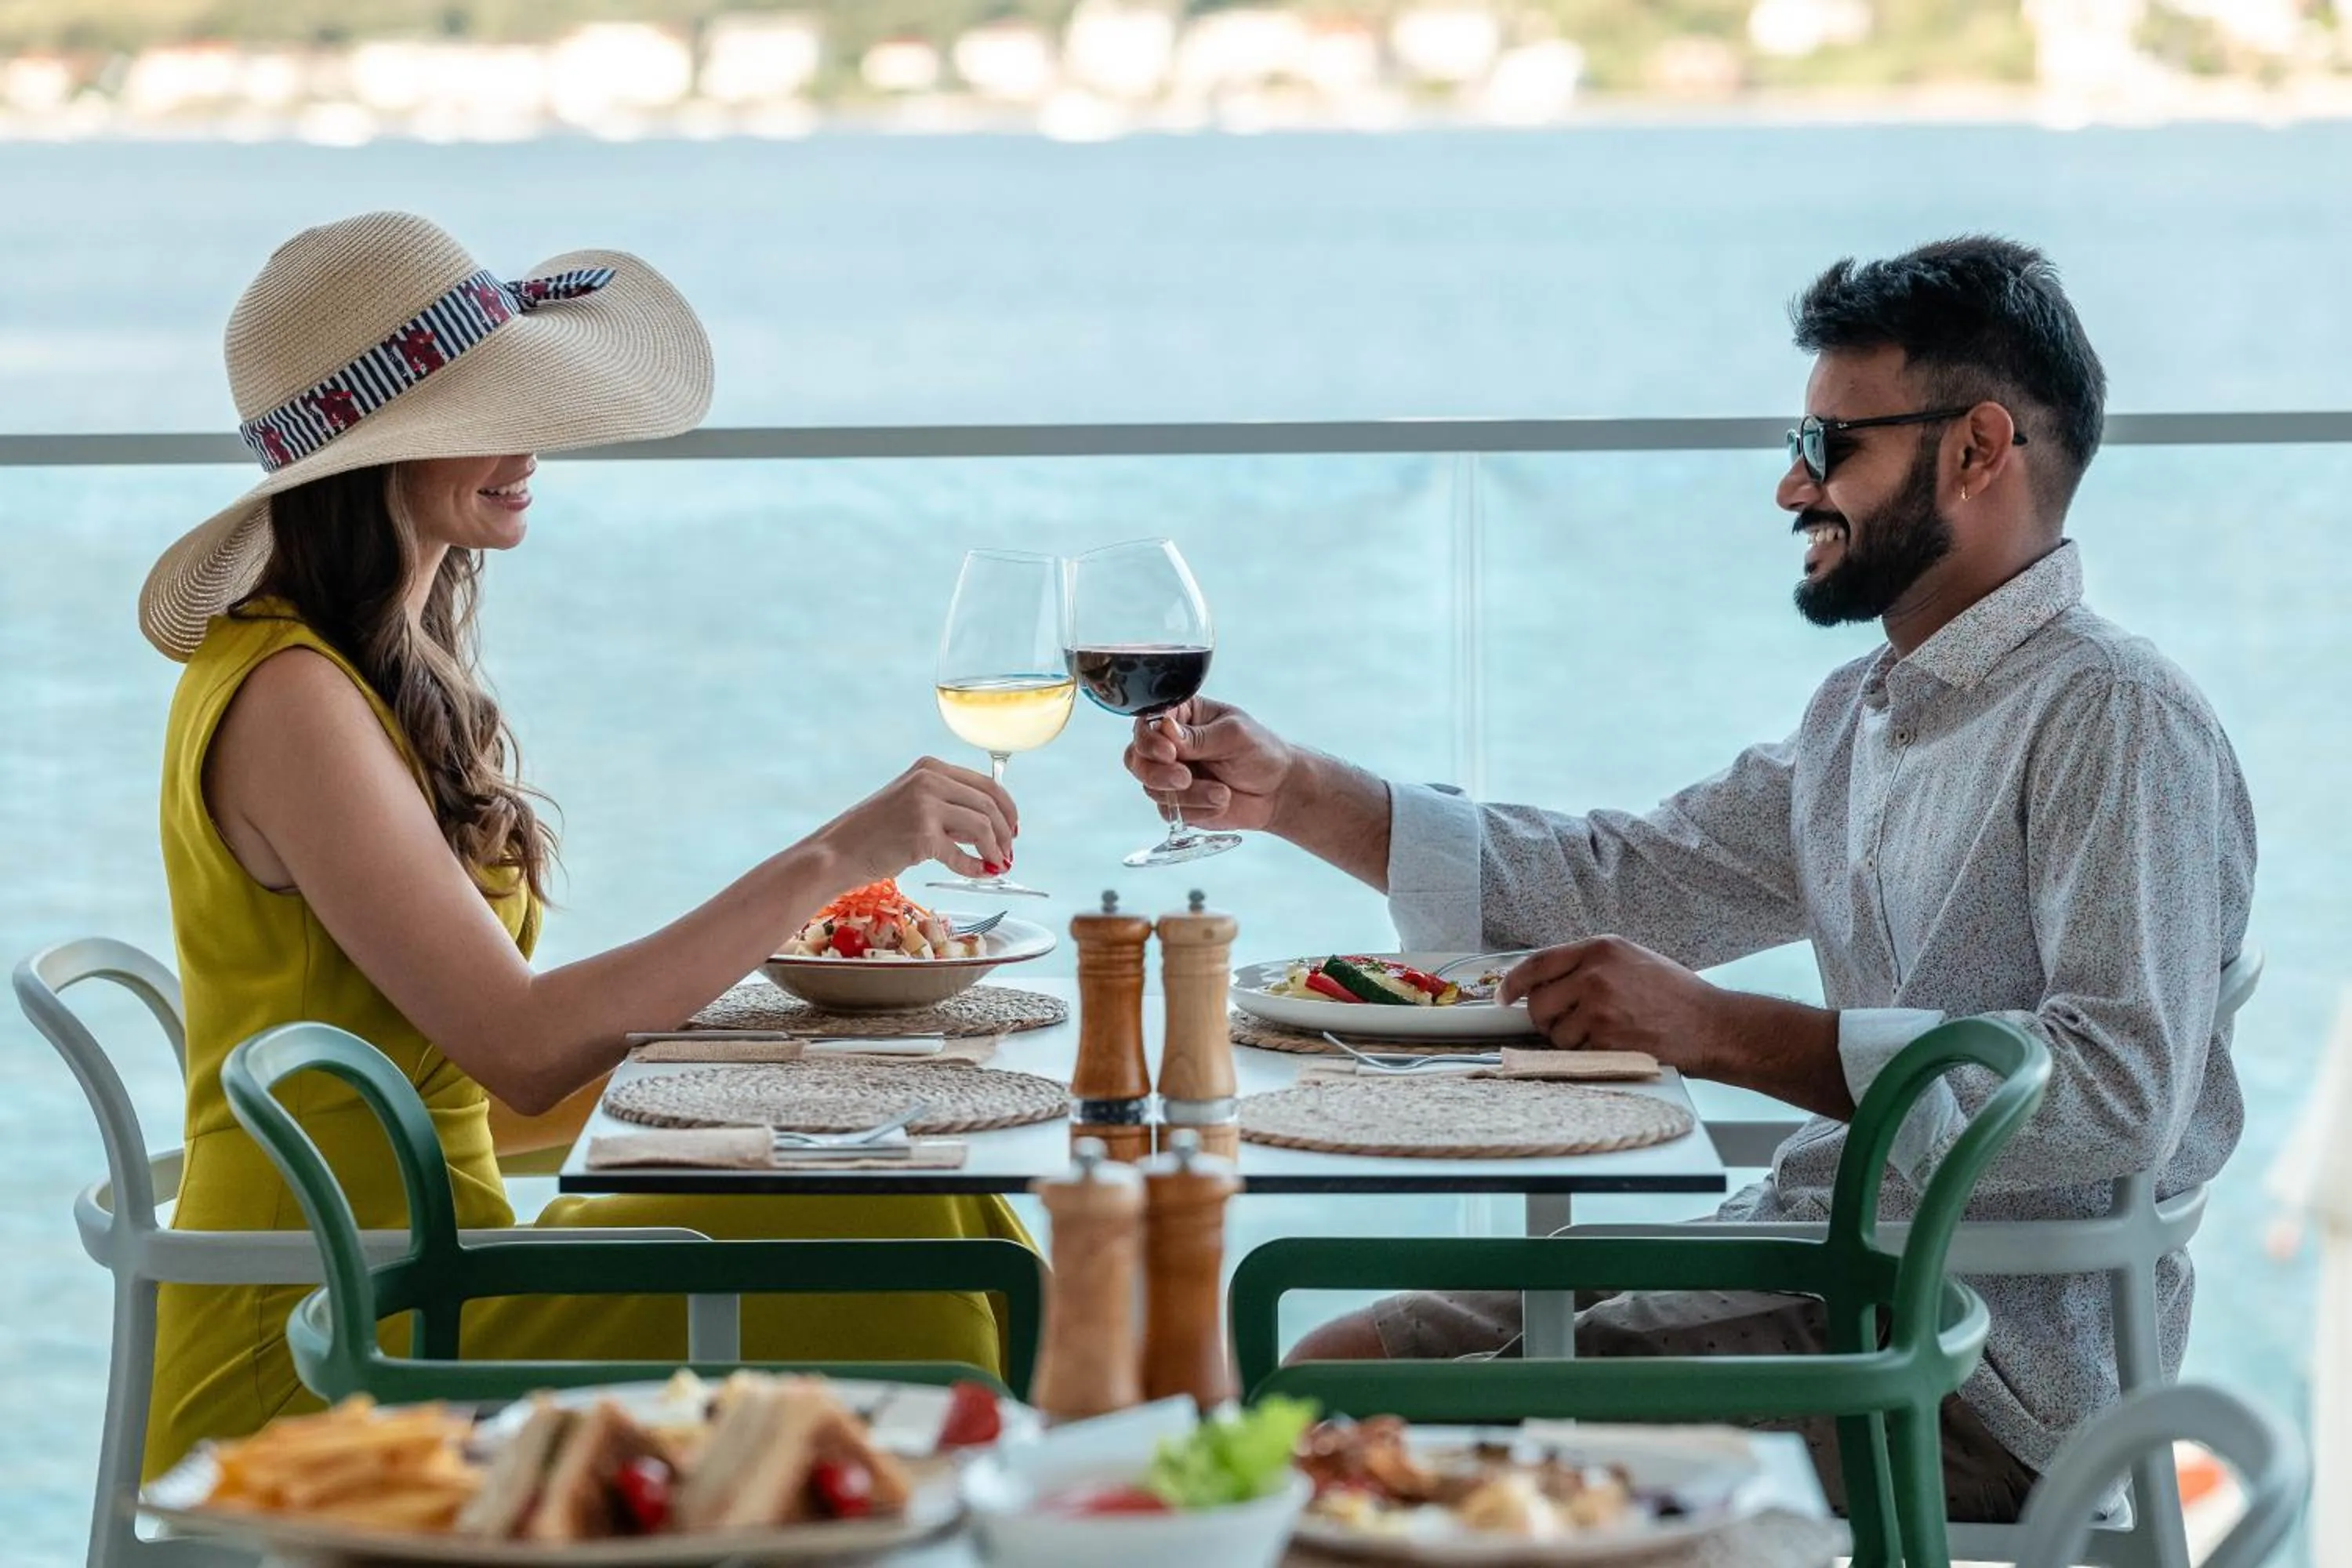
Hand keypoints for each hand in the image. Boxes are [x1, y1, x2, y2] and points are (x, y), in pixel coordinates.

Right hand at [812, 757, 1018, 883]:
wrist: (838, 851)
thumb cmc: (875, 832)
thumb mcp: (914, 805)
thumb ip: (950, 809)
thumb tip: (992, 828)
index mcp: (930, 767)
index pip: (986, 783)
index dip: (1007, 808)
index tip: (1013, 827)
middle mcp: (929, 780)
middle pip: (990, 803)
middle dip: (1005, 831)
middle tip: (1008, 852)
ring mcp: (925, 806)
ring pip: (982, 826)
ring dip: (995, 850)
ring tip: (997, 865)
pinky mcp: (922, 836)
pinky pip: (962, 855)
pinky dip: (974, 867)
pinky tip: (978, 874)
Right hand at [1122, 696, 1297, 831]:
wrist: (1277, 792)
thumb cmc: (1260, 752)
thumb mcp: (1235, 735)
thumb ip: (1198, 736)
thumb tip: (1166, 730)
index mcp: (1182, 716)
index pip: (1147, 722)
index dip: (1150, 739)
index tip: (1170, 753)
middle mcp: (1169, 744)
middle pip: (1136, 757)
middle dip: (1158, 772)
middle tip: (1185, 779)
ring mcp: (1169, 775)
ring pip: (1151, 787)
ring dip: (1187, 794)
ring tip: (1221, 793)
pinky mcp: (1176, 803)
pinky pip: (1168, 811)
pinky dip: (1196, 810)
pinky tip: (1221, 802)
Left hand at [1498, 936, 1733, 1076]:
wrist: (1711, 1024)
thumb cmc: (1677, 995)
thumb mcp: (1633, 960)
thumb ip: (1591, 964)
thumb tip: (1548, 980)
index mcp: (1601, 948)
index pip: (1537, 962)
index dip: (1513, 982)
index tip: (1504, 995)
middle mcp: (1595, 974)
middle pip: (1538, 1002)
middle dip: (1544, 1019)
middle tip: (1563, 1025)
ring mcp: (1599, 1007)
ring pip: (1554, 1033)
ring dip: (1569, 1041)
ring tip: (1602, 1035)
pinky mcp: (1606, 1039)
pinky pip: (1575, 1053)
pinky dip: (1587, 1055)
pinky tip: (1613, 1046)